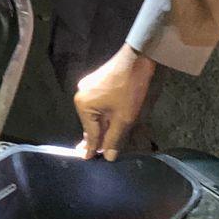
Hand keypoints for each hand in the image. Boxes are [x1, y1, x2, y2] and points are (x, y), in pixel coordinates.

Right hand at [73, 45, 155, 160]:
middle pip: (91, 122)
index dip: (92, 148)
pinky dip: (104, 114)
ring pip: (95, 113)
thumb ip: (114, 139)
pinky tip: (109, 122)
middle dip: (96, 137)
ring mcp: (87, 86)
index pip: (90, 132)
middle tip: (94, 154)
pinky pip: (98, 104)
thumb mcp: (123, 118)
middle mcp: (80, 95)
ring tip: (103, 141)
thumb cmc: (129, 89)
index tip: (87, 160)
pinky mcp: (95, 82)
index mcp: (83, 104)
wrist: (137, 59)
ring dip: (102, 125)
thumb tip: (107, 156)